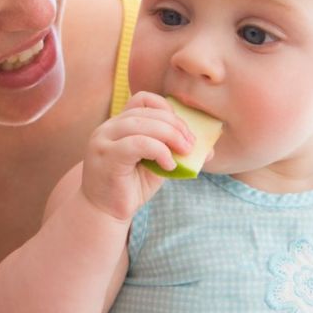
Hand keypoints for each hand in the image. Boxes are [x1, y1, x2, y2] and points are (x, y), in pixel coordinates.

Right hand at [80, 91, 193, 221]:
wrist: (105, 212)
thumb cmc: (131, 187)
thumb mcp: (157, 165)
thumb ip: (174, 152)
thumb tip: (208, 150)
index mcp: (118, 124)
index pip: (143, 100)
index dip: (167, 110)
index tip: (184, 131)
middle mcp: (108, 128)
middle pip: (147, 112)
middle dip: (175, 126)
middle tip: (191, 145)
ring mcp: (103, 140)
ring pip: (142, 125)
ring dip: (170, 136)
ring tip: (184, 153)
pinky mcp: (106, 156)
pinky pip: (138, 143)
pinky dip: (159, 151)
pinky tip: (168, 165)